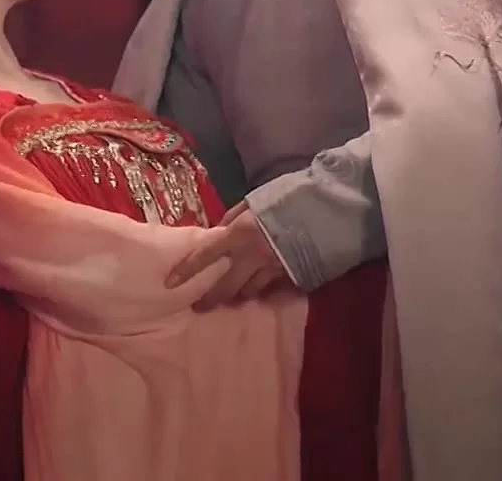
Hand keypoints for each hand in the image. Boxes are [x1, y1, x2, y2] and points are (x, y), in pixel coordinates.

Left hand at [165, 204, 293, 310]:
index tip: (170, 283)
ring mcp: (272, 270)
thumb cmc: (291, 196)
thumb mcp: (256, 199)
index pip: (205, 255)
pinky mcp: (291, 279)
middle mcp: (252, 256)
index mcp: (240, 232)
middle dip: (210, 298)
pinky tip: (259, 290)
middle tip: (199, 306)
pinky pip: (271, 289)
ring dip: (237, 294)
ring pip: (247, 291)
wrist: (331, 208)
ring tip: (231, 296)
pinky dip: (262, 290)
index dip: (187, 270)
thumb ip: (234, 215)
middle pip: (224, 285)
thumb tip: (219, 229)